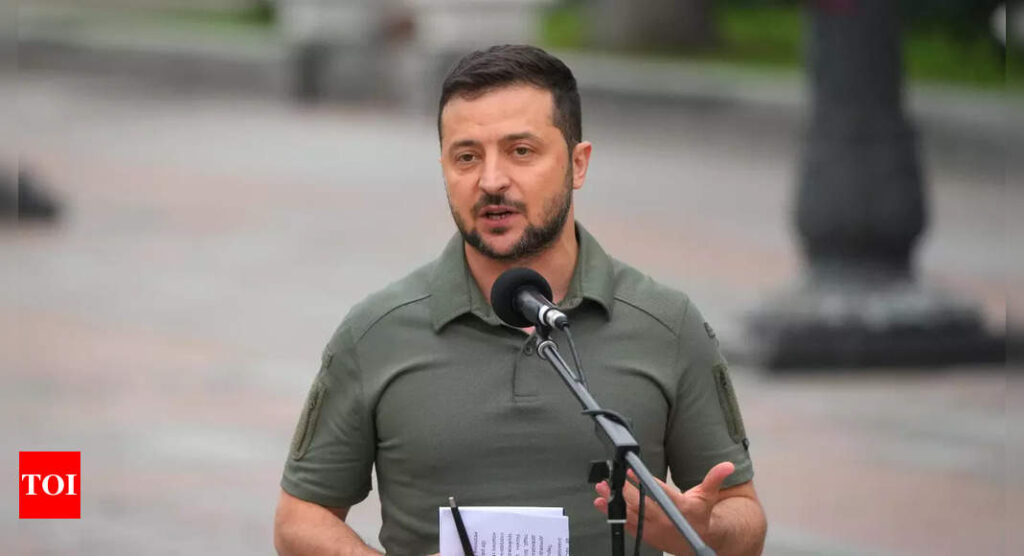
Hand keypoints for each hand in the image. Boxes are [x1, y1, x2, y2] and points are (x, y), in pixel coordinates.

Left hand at [593, 462, 734, 555]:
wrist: (698, 543)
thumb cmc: (700, 515)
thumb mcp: (708, 495)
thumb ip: (715, 478)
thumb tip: (727, 465)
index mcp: (680, 507)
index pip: (659, 492)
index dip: (643, 482)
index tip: (630, 472)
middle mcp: (665, 520)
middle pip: (640, 503)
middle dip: (622, 491)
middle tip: (609, 480)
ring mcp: (654, 529)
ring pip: (630, 514)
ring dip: (614, 502)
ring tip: (601, 490)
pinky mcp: (646, 535)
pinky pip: (627, 524)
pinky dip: (614, 515)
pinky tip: (602, 505)